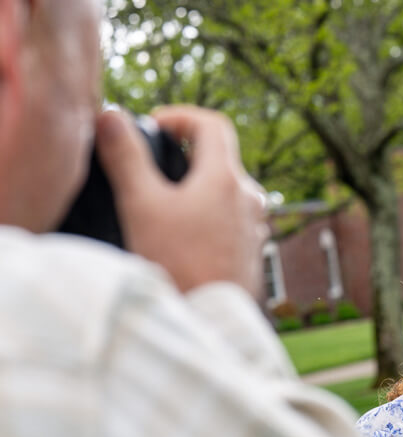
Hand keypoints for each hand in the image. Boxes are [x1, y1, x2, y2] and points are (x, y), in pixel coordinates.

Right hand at [95, 106, 266, 294]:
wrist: (208, 318)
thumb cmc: (177, 261)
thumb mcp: (141, 203)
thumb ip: (125, 156)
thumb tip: (111, 117)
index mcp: (227, 178)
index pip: (213, 125)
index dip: (181, 116)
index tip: (154, 127)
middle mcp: (250, 198)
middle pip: (222, 157)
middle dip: (187, 153)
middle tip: (154, 163)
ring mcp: (255, 226)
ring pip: (228, 190)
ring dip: (199, 185)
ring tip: (166, 200)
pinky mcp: (251, 250)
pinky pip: (231, 218)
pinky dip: (208, 212)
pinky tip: (183, 233)